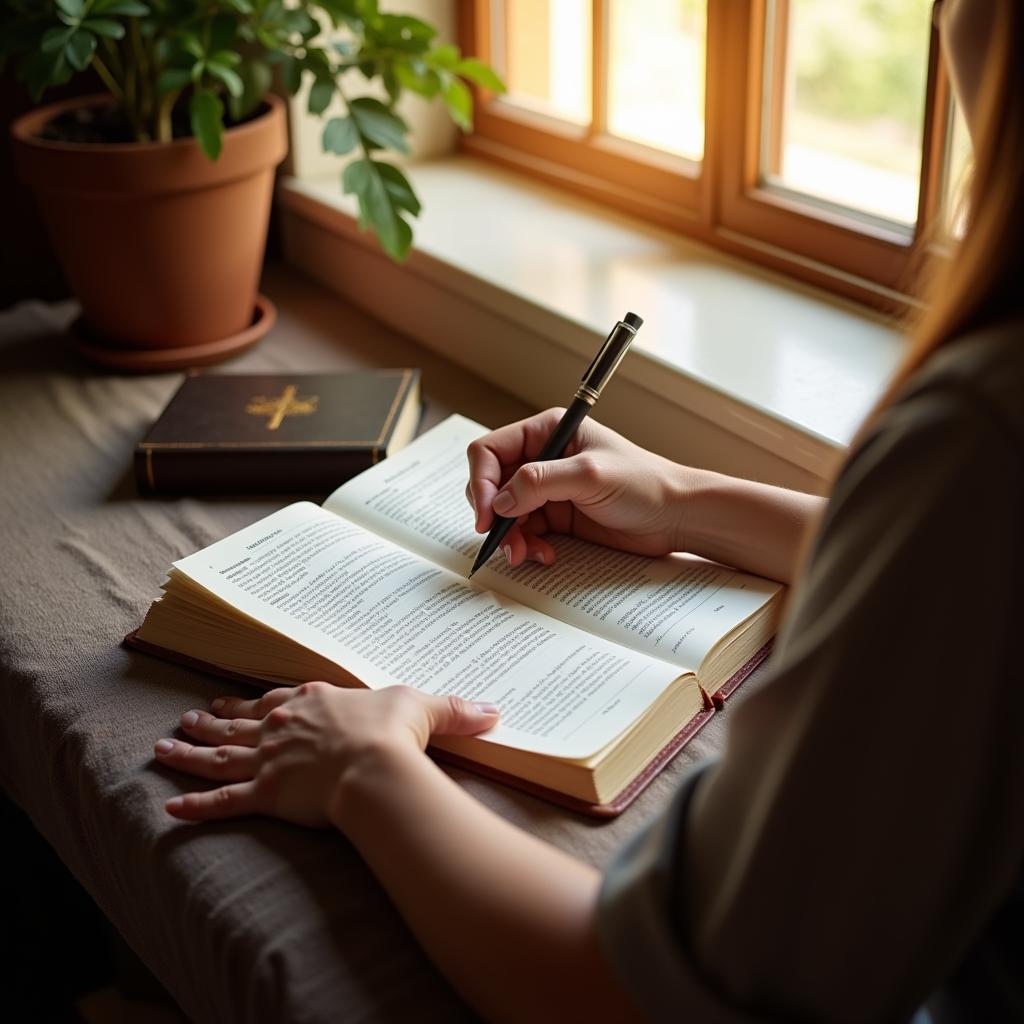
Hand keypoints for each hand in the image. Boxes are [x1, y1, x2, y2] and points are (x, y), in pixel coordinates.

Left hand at [154, 683, 499, 827]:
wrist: (375, 766)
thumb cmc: (394, 733)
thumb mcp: (426, 710)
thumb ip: (456, 711)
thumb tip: (496, 711)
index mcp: (317, 702)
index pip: (281, 698)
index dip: (259, 701)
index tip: (239, 699)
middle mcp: (285, 725)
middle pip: (241, 722)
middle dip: (214, 720)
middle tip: (190, 718)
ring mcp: (271, 759)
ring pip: (219, 754)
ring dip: (190, 751)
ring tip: (163, 746)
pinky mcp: (264, 793)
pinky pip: (222, 801)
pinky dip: (195, 804)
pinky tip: (169, 807)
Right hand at [466, 409, 689, 567]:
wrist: (676, 517)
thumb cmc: (644, 483)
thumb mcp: (589, 476)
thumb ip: (540, 482)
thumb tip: (500, 501)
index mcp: (547, 432)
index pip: (490, 451)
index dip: (481, 482)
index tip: (486, 515)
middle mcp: (542, 458)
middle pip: (492, 484)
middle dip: (493, 515)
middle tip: (504, 541)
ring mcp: (548, 489)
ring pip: (505, 514)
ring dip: (509, 537)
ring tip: (525, 554)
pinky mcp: (556, 517)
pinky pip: (524, 532)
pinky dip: (527, 546)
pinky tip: (544, 555)